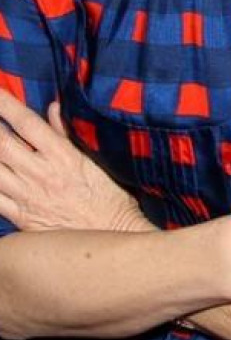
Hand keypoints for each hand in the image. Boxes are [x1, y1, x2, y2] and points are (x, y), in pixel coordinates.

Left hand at [0, 91, 148, 233]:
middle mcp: (39, 173)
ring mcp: (26, 196)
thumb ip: (67, 135)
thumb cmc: (109, 197)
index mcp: (61, 155)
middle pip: (0, 144)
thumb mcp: (94, 161)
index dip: (5, 104)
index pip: (26, 123)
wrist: (111, 235)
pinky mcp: (19, 216)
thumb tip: (52, 108)